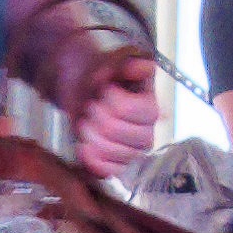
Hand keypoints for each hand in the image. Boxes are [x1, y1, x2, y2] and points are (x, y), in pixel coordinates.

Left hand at [71, 51, 163, 179]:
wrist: (82, 91)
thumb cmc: (100, 76)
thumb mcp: (114, 62)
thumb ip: (130, 64)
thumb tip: (145, 66)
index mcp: (150, 107)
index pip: (135, 111)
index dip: (114, 101)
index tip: (106, 89)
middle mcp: (146, 132)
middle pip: (119, 132)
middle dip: (97, 116)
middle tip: (91, 106)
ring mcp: (132, 152)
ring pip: (112, 152)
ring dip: (90, 134)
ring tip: (86, 121)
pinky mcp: (117, 166)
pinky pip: (108, 170)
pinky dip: (92, 158)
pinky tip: (84, 144)